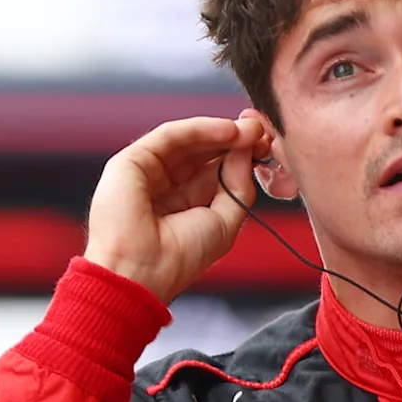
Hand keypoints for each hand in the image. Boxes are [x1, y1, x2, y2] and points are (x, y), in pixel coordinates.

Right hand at [84, 112, 270, 302]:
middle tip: (264, 132)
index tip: (269, 146)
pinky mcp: (132, 161)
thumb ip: (239, 185)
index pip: (218, 169)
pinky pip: (170, 136)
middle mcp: (168, 185)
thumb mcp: (226, 222)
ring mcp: (149, 171)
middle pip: (205, 151)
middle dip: (237, 140)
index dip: (243, 155)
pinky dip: (200, 129)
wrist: (141, 272)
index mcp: (188, 203)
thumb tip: (247, 150)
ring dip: (222, 132)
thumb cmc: (179, 258)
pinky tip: (228, 131)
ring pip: (189, 141)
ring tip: (251, 131)